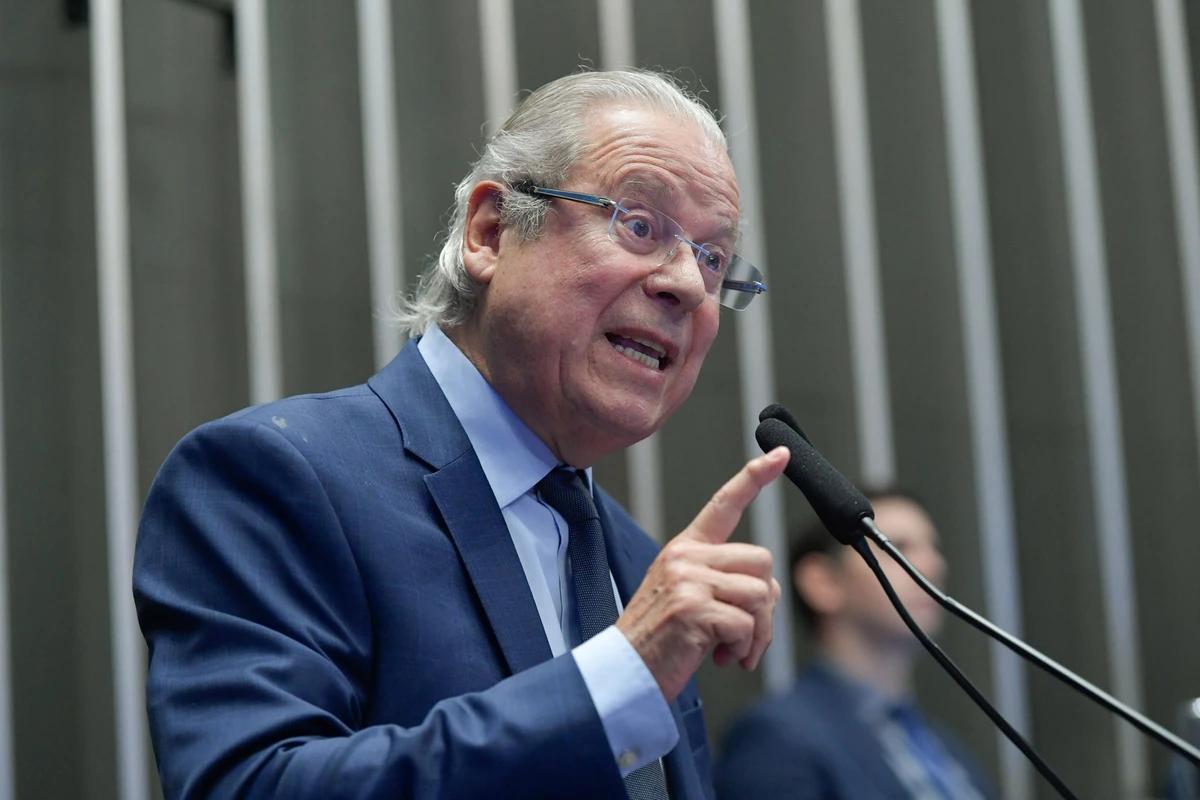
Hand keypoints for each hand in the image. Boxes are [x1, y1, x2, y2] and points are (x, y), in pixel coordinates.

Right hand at [616, 446, 788, 700]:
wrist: (625, 672)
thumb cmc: (661, 639)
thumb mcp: (688, 596)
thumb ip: (723, 581)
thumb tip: (766, 591)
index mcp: (684, 549)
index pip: (723, 504)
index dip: (755, 478)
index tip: (780, 455)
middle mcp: (685, 557)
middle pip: (762, 560)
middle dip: (764, 603)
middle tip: (743, 634)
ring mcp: (687, 580)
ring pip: (761, 594)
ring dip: (757, 633)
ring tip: (731, 650)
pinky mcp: (693, 609)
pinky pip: (746, 624)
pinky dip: (744, 649)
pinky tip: (722, 658)